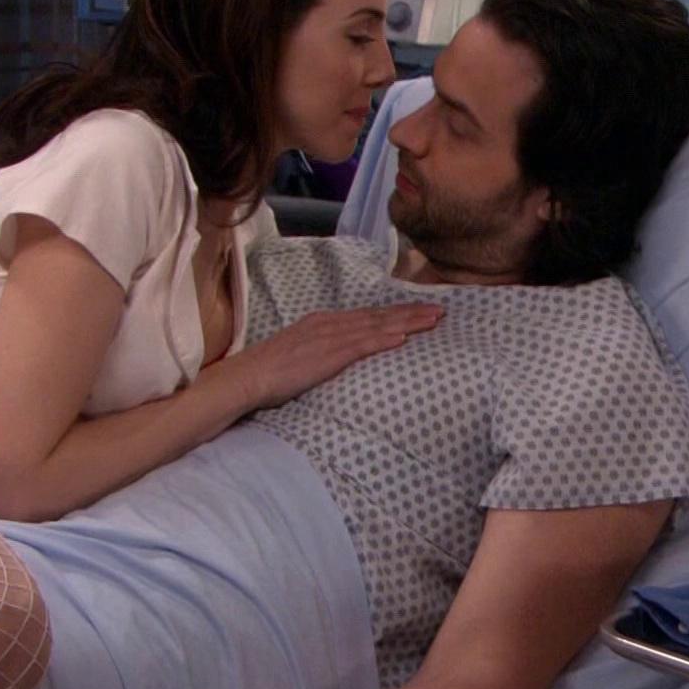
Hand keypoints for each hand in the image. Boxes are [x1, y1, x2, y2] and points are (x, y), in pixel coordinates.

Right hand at [223, 302, 443, 409]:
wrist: (248, 377)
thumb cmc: (268, 372)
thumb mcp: (299, 354)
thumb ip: (321, 351)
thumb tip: (336, 359)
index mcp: (323, 322)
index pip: (367, 315)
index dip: (395, 312)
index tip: (419, 311)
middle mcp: (330, 323)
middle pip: (378, 316)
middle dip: (411, 313)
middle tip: (441, 311)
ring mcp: (330, 337)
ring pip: (377, 326)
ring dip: (408, 322)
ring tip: (433, 321)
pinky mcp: (328, 354)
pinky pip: (362, 344)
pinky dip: (384, 339)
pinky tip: (403, 337)